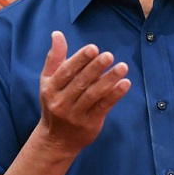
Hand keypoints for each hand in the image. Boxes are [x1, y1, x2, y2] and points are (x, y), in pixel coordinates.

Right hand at [38, 31, 130, 155]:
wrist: (56, 140)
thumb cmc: (54, 103)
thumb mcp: (48, 81)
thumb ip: (55, 58)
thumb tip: (57, 34)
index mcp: (50, 88)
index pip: (66, 71)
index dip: (79, 59)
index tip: (93, 48)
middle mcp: (61, 102)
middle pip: (80, 82)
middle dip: (95, 68)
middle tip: (109, 55)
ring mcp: (75, 115)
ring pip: (94, 95)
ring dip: (109, 80)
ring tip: (123, 67)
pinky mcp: (89, 124)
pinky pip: (103, 107)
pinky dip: (115, 95)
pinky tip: (125, 83)